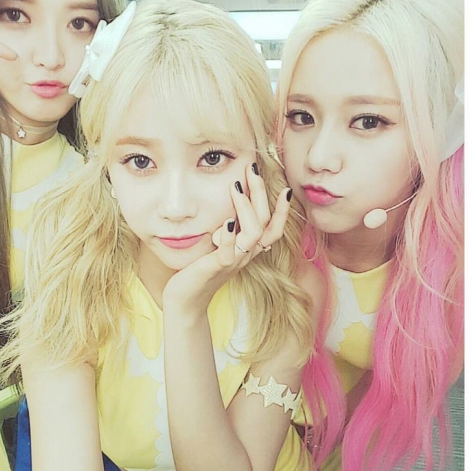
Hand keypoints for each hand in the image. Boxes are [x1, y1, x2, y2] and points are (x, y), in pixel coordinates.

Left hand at [162, 163, 291, 312]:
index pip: (275, 229)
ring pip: (253, 234)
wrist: (185, 301)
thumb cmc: (199, 270)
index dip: (283, 210)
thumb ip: (228, 229)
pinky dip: (229, 235)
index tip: (286, 189)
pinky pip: (228, 251)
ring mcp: (233, 262)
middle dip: (260, 193)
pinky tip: (226, 220)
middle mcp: (246, 255)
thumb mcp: (217, 245)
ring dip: (246, 208)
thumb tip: (230, 204)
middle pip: (265, 223)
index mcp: (248, 250)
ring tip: (235, 186)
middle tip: (252, 169)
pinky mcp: (216, 267)